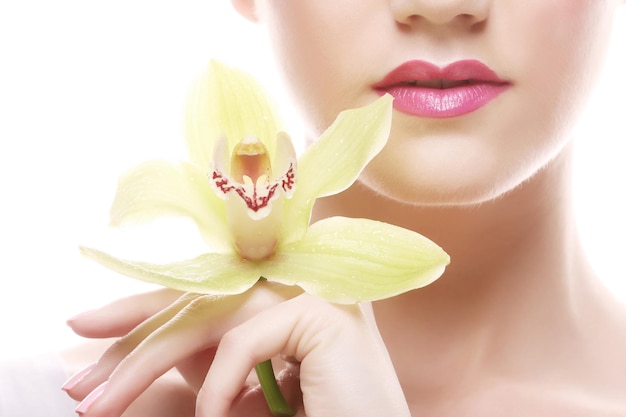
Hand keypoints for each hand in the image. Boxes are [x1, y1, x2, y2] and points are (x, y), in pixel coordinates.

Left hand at [65, 283, 410, 416]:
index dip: (145, 311)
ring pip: (206, 317)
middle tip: (79, 381)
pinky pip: (242, 340)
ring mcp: (309, 290)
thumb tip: (152, 351)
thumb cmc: (318, 415)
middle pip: (194, 300)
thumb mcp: (248, 387)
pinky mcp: (320, 311)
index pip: (201, 294)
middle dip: (130, 337)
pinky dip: (218, 384)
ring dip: (143, 364)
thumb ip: (214, 359)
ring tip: (100, 404)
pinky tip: (210, 416)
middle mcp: (294, 281)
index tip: (91, 330)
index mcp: (278, 294)